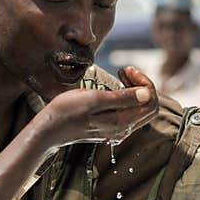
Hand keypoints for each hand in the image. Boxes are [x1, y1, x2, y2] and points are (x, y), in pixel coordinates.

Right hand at [37, 66, 158, 148]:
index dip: (144, 82)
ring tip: (120, 75)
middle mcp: (124, 130)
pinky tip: (115, 86)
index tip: (127, 69)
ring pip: (140, 108)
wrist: (48, 130)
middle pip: (149, 106)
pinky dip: (127, 96)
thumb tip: (147, 94)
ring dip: (135, 89)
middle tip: (125, 70)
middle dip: (142, 84)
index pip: (150, 102)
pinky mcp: (110, 128)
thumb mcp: (93, 100)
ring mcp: (117, 130)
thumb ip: (121, 98)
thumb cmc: (66, 111)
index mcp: (121, 122)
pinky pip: (129, 111)